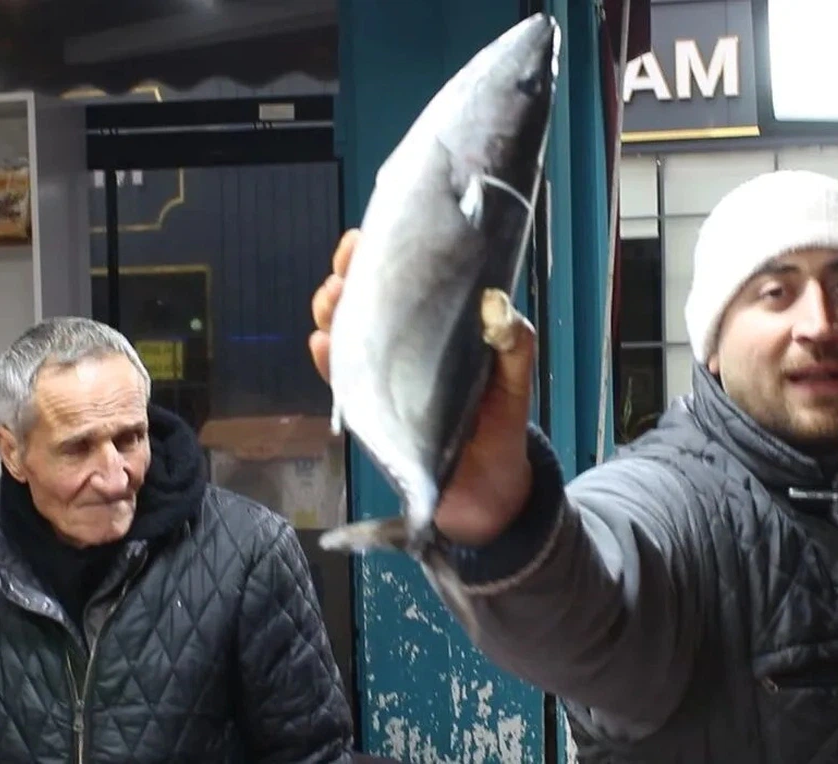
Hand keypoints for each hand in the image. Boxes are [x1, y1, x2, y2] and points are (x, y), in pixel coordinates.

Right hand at [309, 229, 536, 545]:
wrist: (490, 490)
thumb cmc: (501, 422)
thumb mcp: (515, 374)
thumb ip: (514, 343)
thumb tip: (498, 305)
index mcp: (437, 325)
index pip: (403, 279)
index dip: (381, 256)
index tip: (367, 240)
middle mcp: (405, 344)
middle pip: (365, 300)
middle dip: (346, 277)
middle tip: (344, 269)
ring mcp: (384, 376)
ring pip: (345, 334)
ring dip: (331, 312)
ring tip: (331, 300)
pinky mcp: (371, 410)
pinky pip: (342, 381)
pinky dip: (327, 361)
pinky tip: (322, 345)